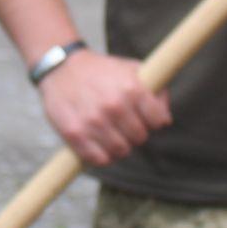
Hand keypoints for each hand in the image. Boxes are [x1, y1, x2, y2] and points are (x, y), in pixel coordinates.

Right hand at [39, 50, 171, 166]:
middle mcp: (114, 106)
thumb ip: (155, 91)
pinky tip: (98, 142)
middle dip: (135, 132)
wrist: (61, 67)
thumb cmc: (101, 71)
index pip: (159, 121)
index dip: (153, 120)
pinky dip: (102, 155)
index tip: (144, 117)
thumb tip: (165, 119)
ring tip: (110, 133)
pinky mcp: (75, 134)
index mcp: (132, 88)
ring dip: (118, 145)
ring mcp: (94, 122)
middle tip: (123, 124)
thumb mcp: (131, 69)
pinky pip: (100, 160)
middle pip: (140, 138)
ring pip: (122, 151)